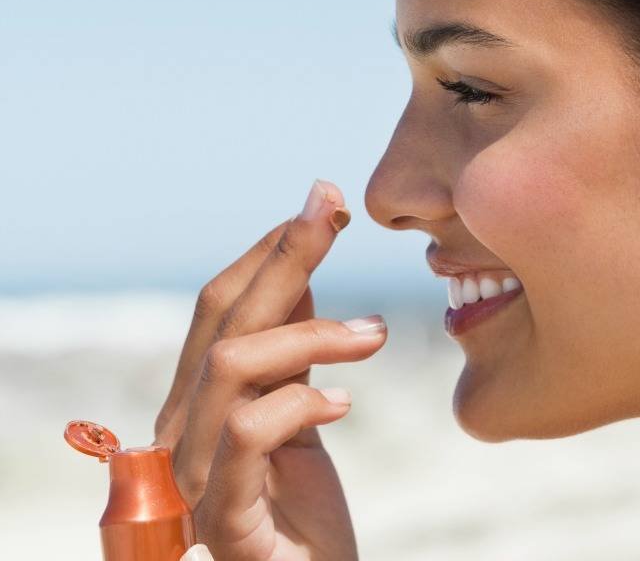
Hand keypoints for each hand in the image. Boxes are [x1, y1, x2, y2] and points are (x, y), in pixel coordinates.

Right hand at [154, 180, 386, 560]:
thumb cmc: (302, 510)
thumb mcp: (302, 415)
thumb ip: (291, 351)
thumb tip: (300, 267)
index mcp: (200, 401)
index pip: (220, 305)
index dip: (269, 249)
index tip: (322, 203)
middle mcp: (184, 430)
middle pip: (222, 319)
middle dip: (282, 256)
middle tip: (335, 214)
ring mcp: (196, 473)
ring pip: (230, 366)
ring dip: (307, 334)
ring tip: (373, 337)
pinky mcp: (225, 517)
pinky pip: (246, 437)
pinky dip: (297, 404)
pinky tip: (342, 404)